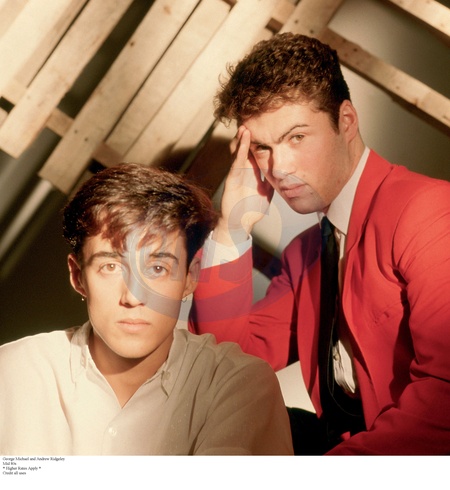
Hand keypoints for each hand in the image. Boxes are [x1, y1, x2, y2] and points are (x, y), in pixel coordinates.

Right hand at [214, 126, 273, 245]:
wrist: (241, 224)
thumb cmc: (252, 209)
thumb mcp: (267, 192)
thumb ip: (272, 181)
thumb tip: (283, 173)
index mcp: (252, 172)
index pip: (255, 152)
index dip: (259, 140)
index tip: (266, 127)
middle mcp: (244, 170)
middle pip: (245, 148)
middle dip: (248, 136)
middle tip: (253, 120)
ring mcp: (237, 173)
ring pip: (239, 151)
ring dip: (242, 139)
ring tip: (246, 125)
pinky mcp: (232, 179)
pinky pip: (236, 162)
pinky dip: (240, 151)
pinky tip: (243, 140)